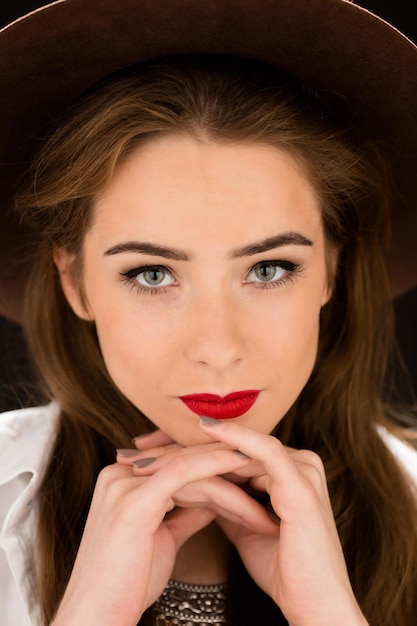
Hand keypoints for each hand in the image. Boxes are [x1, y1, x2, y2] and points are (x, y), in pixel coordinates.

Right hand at [51, 433, 272, 625]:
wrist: (97, 617)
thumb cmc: (127, 585)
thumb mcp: (162, 538)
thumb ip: (185, 513)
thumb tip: (214, 501)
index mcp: (122, 479)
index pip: (177, 462)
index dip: (215, 465)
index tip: (250, 475)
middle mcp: (119, 473)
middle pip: (184, 459)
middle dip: (228, 468)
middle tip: (266, 475)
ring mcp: (124, 483)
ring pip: (189, 465)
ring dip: (231, 473)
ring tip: (266, 481)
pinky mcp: (134, 499)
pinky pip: (183, 472)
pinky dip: (215, 465)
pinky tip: (242, 463)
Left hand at [128, 422, 367, 625]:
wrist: (315, 606)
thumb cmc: (282, 570)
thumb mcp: (244, 526)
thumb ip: (226, 500)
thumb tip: (194, 486)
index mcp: (285, 471)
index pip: (228, 449)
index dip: (186, 449)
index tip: (143, 452)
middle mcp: (296, 461)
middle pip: (229, 444)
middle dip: (179, 445)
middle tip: (136, 446)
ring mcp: (301, 469)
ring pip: (239, 445)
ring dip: (193, 445)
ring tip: (152, 448)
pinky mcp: (301, 483)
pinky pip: (263, 451)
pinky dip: (233, 439)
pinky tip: (203, 431)